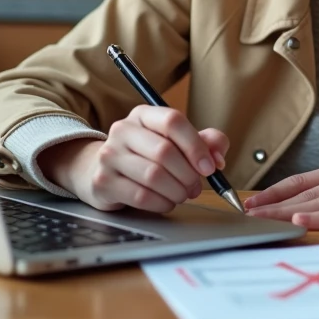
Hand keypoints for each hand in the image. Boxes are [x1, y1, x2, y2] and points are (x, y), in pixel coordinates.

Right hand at [40, 106, 228, 213]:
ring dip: (176, 191)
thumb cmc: (145, 156)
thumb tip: (219, 156)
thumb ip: (203, 142)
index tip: (210, 167)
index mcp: (143, 115)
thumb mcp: (174, 142)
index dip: (196, 146)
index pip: (172, 121)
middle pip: (164, 151)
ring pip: (153, 176)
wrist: (99, 170)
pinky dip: (161, 203)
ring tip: (182, 195)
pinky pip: (141, 196)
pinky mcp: (103, 181)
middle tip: (196, 187)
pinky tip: (166, 202)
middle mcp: (123, 130)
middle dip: (188, 175)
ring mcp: (109, 155)